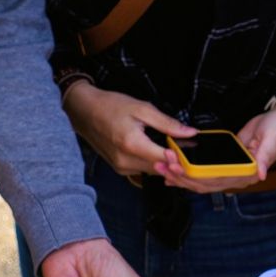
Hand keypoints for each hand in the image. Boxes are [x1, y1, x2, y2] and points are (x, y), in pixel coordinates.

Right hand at [63, 81, 193, 179]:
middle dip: (175, 159)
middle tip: (185, 144)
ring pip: (153, 170)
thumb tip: (190, 133)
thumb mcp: (142, 108)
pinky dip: (152, 162)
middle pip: (161, 168)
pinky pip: (142, 169)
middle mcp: (126, 161)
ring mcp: (121, 167)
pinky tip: (154, 149)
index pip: (166, 160)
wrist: (84, 112)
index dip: (182, 155)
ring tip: (170, 146)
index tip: (192, 146)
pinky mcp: (119, 169)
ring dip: (164, 162)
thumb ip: (167, 123)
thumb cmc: (111, 106)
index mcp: (132, 145)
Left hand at [152, 102, 275, 194]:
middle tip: (162, 165)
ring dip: (180, 176)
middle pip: (204, 183)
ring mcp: (229, 172)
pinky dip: (186, 172)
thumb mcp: (272, 139)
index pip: (216, 181)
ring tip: (161, 168)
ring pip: (200, 181)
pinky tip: (171, 170)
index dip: (196, 177)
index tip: (178, 169)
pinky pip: (202, 172)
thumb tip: (260, 174)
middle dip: (181, 176)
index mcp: (248, 174)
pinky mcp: (223, 164)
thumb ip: (265, 157)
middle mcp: (237, 178)